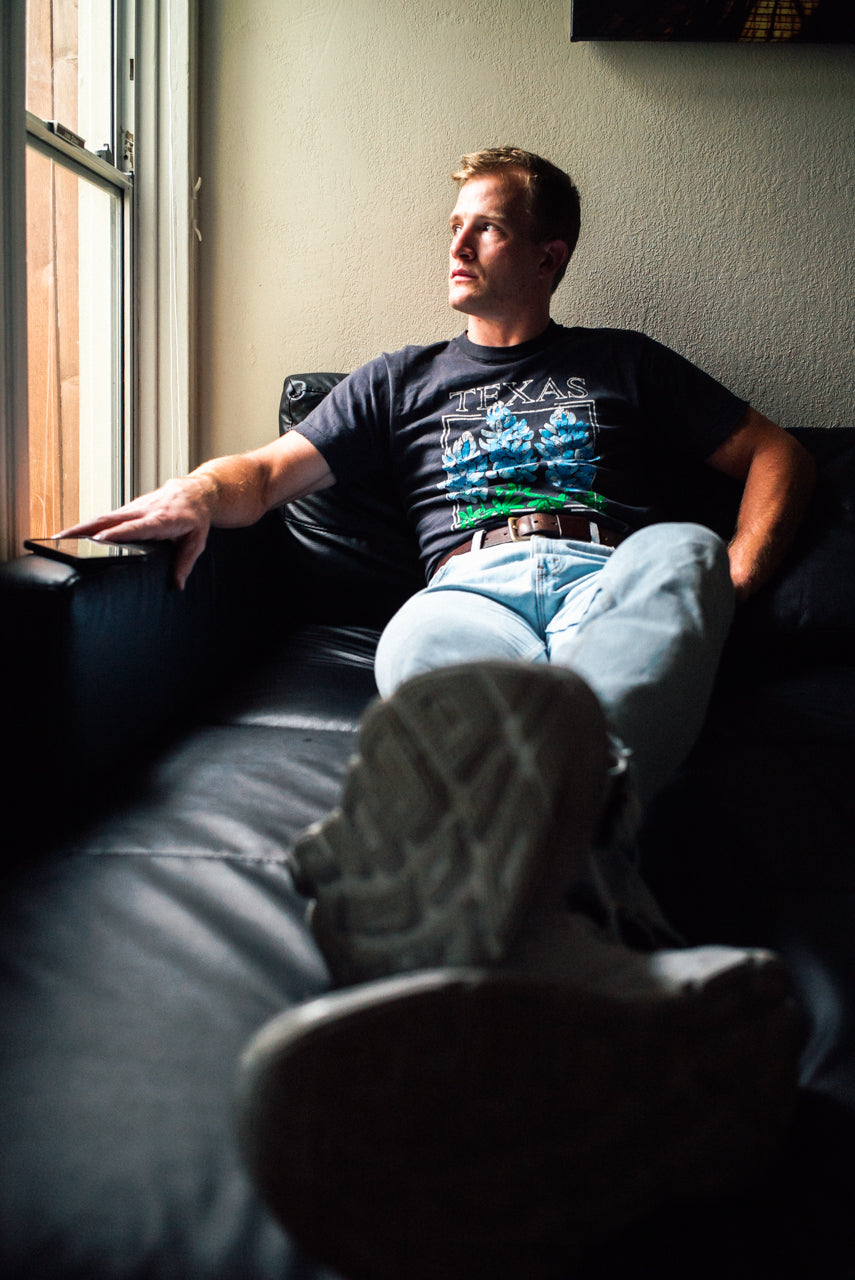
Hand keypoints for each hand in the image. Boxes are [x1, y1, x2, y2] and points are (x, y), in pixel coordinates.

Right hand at [57, 475, 214, 588]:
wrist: (195, 492)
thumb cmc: (195, 518)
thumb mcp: (196, 541)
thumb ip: (185, 562)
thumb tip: (177, 584)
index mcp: (160, 520)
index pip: (135, 527)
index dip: (117, 533)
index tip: (99, 539)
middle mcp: (142, 511)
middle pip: (109, 520)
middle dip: (85, 528)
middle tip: (63, 538)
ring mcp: (133, 508)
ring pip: (103, 517)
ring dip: (80, 526)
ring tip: (59, 537)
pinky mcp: (128, 509)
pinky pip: (106, 517)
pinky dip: (89, 524)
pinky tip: (75, 534)